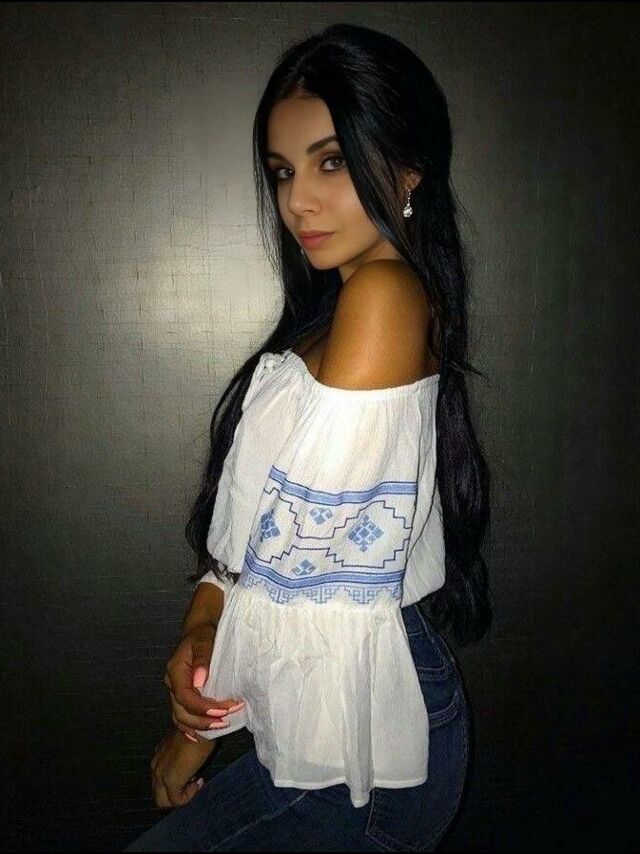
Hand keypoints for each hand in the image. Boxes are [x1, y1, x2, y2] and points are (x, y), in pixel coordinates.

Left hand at [150, 727, 213, 807]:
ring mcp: (161, 775)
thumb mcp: (186, 745)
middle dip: (175, 793)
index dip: (176, 781)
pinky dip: (188, 796)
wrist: (200, 725)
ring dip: (180, 797)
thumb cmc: (198, 730)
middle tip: (192, 781)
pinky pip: (176, 801)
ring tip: (194, 783)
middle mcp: (155, 766)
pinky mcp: (170, 781)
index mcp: (158, 756)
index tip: (192, 773)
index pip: (160, 779)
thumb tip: (190, 768)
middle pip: (158, 794)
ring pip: (163, 801)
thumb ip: (182, 756)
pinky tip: (198, 783)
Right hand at [164, 623, 245, 741]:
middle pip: (182, 711)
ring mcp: (175, 691)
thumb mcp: (204, 640)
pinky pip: (183, 716)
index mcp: (176, 671)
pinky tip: (203, 735)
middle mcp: (172, 683)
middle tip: (227, 719)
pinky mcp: (182, 696)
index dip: (202, 707)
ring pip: (181, 717)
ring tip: (223, 724)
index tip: (222, 710)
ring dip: (201, 725)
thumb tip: (200, 680)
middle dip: (204, 719)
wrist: (200, 631)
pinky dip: (193, 727)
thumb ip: (202, 658)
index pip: (185, 696)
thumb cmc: (204, 634)